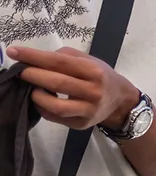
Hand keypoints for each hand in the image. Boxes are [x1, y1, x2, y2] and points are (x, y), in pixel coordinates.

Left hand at [8, 46, 140, 130]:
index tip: (14, 52)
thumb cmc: (100, 76)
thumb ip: (65, 57)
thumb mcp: (89, 60)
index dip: (34, 57)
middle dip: (32, 75)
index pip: (59, 62)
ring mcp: (88, 110)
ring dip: (36, 96)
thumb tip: (35, 59)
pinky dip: (42, 108)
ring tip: (32, 89)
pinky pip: (55, 118)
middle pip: (56, 82)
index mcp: (94, 71)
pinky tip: (41, 101)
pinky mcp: (82, 124)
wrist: (120, 101)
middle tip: (20, 72)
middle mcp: (93, 91)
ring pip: (55, 106)